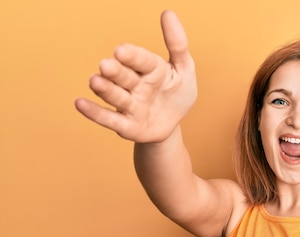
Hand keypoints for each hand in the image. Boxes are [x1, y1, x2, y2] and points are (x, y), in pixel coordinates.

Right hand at [74, 10, 196, 142]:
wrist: (172, 125)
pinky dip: (95, 113)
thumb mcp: (184, 70)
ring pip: (115, 96)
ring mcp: (129, 105)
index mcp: (151, 69)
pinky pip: (110, 120)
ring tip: (95, 81)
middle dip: (116, 72)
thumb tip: (168, 13)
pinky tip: (80, 104)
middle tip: (106, 65)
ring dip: (105, 89)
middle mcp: (136, 85)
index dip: (132, 57)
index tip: (121, 51)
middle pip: (124, 77)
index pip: (142, 61)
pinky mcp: (125, 126)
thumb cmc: (176, 93)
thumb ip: (177, 44)